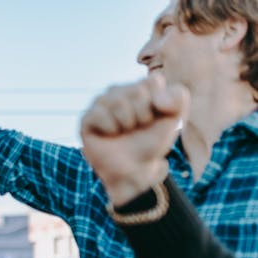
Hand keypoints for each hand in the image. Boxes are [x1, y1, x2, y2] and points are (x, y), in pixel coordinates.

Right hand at [80, 74, 187, 205]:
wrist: (133, 169)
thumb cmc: (151, 143)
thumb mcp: (174, 119)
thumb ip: (178, 98)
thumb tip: (157, 96)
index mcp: (140, 87)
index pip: (153, 81)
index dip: (158, 103)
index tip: (155, 118)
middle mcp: (119, 91)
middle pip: (136, 91)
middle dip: (142, 115)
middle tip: (138, 127)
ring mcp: (101, 103)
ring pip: (117, 101)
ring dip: (126, 122)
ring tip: (124, 131)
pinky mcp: (86, 118)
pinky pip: (99, 114)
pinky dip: (110, 128)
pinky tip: (110, 134)